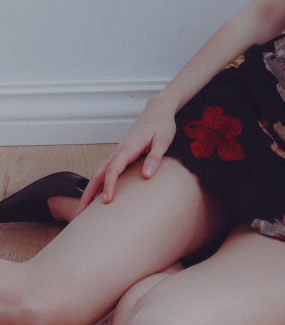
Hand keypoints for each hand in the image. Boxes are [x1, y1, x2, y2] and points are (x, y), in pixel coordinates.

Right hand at [77, 95, 177, 210]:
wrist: (157, 110)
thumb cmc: (162, 125)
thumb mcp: (163, 141)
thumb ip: (155, 157)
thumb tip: (146, 175)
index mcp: (129, 148)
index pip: (114, 170)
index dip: (109, 186)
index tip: (106, 201)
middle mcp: (120, 150)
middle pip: (99, 173)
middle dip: (88, 193)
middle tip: (80, 214)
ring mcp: (119, 152)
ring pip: (99, 172)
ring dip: (90, 190)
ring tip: (83, 209)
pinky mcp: (121, 153)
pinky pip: (106, 170)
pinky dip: (97, 182)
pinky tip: (97, 194)